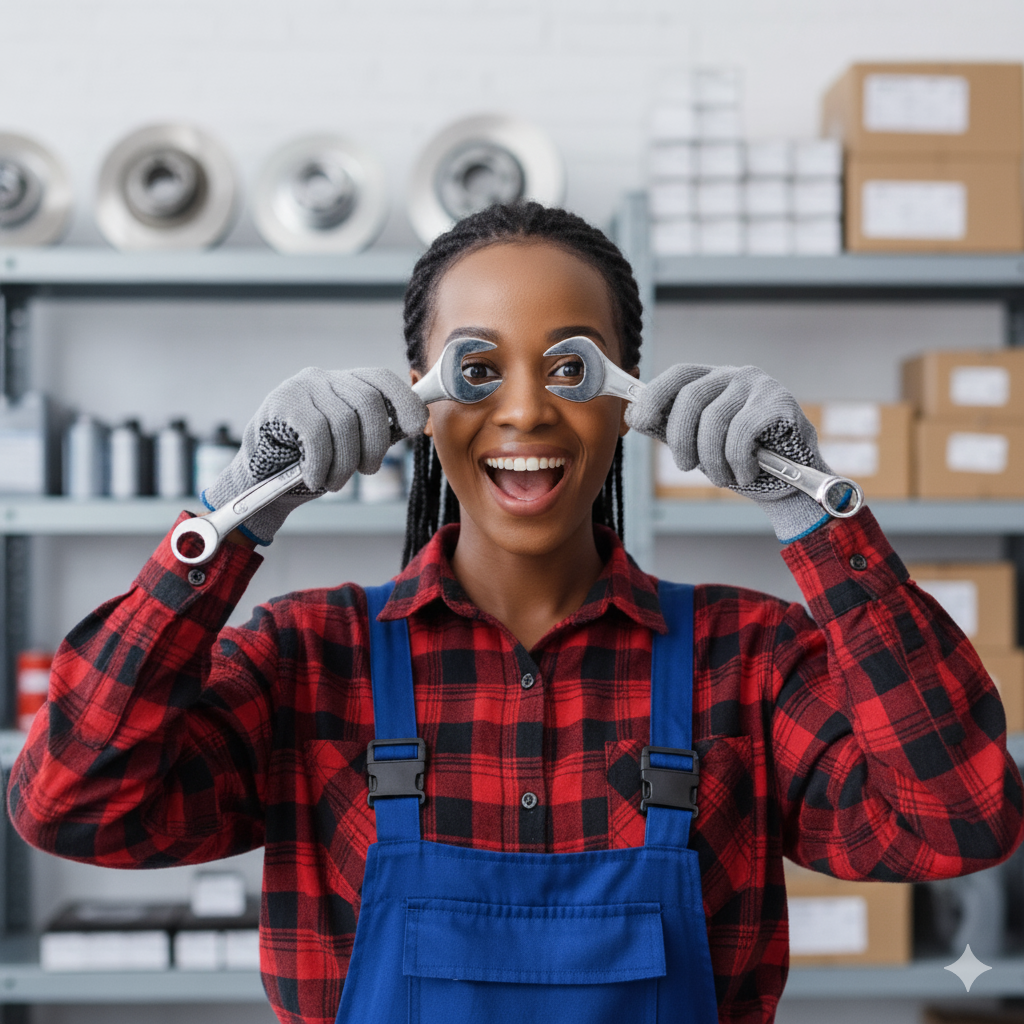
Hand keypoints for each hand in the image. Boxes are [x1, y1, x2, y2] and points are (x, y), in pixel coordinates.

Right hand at [203, 367, 427, 544]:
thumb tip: (415, 424)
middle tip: (367, 470)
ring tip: (335, 481)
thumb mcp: (352, 446)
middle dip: (375, 444)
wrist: (260, 481)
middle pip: (368, 402)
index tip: (415, 427)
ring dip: (345, 462)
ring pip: (343, 422)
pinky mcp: (281, 404)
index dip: (405, 402)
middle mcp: (324, 378)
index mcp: (346, 384)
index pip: (383, 380)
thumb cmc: (311, 462)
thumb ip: (379, 433)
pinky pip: (316, 434)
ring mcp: (301, 387)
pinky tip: (314, 478)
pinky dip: (321, 463)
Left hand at [625, 364, 832, 541]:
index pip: (679, 374)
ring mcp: (760, 386)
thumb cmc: (741, 462)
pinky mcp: (780, 403)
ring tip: (723, 476)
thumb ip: (671, 429)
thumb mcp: (699, 445)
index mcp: (715, 380)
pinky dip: (737, 462)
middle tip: (686, 466)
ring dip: (712, 459)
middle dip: (681, 439)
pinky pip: (740, 434)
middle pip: (691, 397)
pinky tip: (745, 473)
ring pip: (715, 420)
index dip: (655, 394)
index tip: (640, 420)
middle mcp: (737, 375)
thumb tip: (634, 415)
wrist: (790, 486)